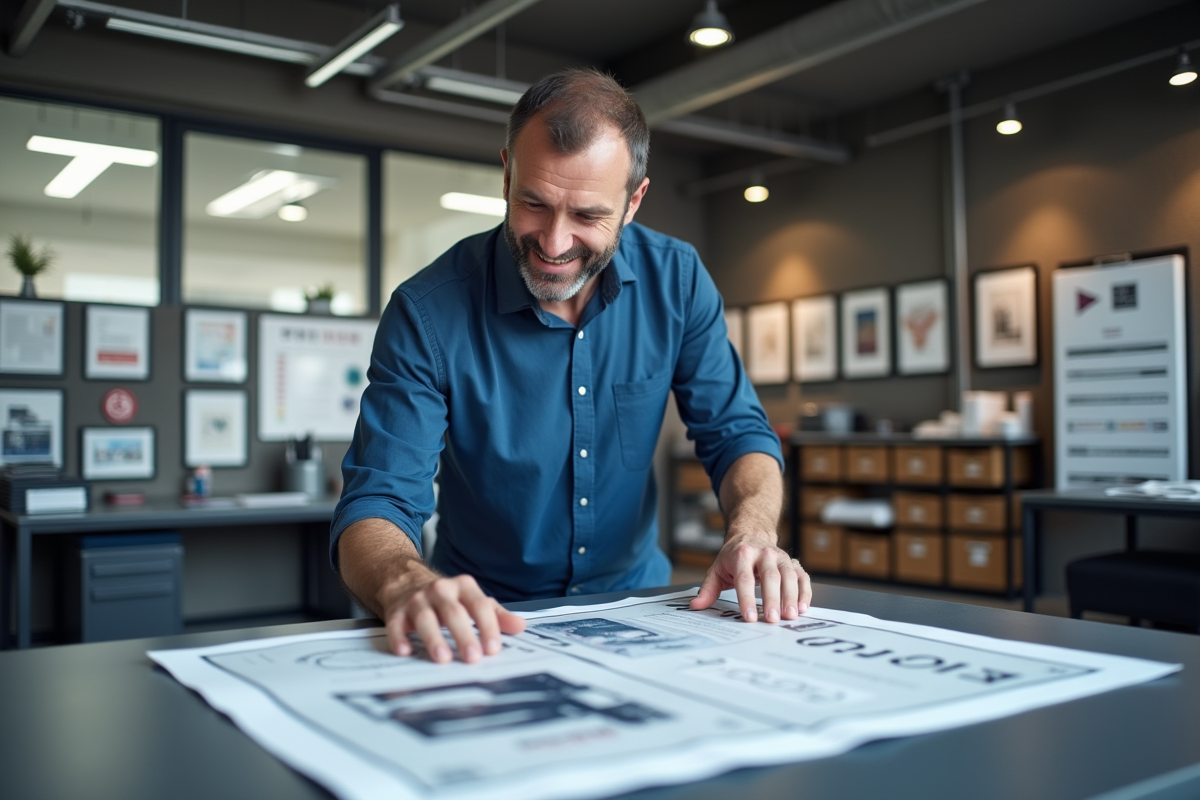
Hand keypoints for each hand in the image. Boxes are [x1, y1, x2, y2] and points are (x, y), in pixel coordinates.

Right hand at [382, 573, 525, 663]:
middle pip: (453, 612)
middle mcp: (440, 590)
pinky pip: (396, 623)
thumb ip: (497, 615)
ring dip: (434, 638)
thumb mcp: (474, 600)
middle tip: (472, 658)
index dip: (487, 627)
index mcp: (464, 587)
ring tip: (442, 658)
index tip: (493, 648)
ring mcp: (417, 599)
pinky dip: (399, 637)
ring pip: (425, 617)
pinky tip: (405, 651)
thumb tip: (520, 626)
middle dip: (463, 635)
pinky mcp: (396, 611)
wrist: (406, 580)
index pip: (479, 606)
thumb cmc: (447, 598)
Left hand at [690, 533, 810, 622]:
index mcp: (742, 554)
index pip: (744, 578)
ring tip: (790, 616)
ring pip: (789, 576)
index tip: (749, 617)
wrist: (751, 534)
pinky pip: (802, 577)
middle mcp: (764, 553)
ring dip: (791, 597)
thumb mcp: (717, 569)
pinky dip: (804, 593)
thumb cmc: (733, 556)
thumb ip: (707, 589)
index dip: (747, 598)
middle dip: (772, 599)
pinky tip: (803, 608)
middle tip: (772, 619)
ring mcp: (780, 557)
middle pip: (770, 577)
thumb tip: (696, 606)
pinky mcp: (793, 563)